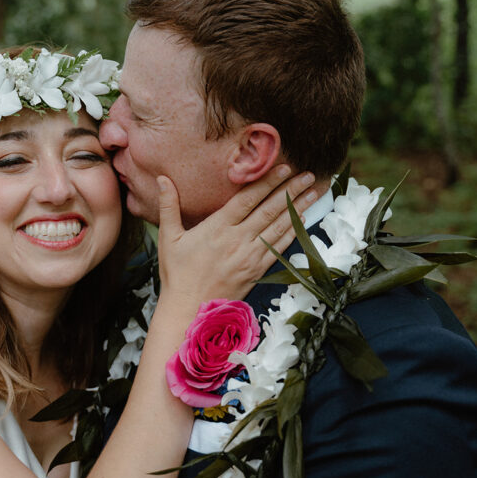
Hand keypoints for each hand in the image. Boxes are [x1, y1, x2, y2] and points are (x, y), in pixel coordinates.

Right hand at [157, 165, 325, 314]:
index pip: (247, 198)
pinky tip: (304, 220)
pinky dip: (293, 232)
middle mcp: (237, 239)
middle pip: (269, 209)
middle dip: (291, 190)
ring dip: (298, 208)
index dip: (267, 182)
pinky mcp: (257, 270)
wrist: (189, 310)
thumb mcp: (168, 238)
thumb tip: (162, 178)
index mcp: (217, 227)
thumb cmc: (177, 274)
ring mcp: (250, 256)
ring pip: (279, 227)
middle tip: (308, 174)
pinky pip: (279, 247)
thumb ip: (168, 205)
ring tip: (314, 191)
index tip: (284, 168)